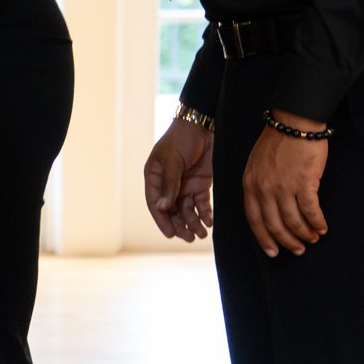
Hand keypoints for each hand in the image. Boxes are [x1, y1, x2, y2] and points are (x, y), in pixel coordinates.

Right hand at [142, 117, 215, 242]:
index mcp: (154, 178)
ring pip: (187, 209)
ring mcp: (185, 184)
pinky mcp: (201, 182)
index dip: (163, 220)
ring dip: (193, 222)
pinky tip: (209, 222)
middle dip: (180, 225)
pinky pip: (201, 202)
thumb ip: (169, 185)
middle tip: (189, 238)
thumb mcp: (172, 161)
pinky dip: (205, 212)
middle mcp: (168, 184)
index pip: (156, 204)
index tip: (171, 234)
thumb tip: (163, 208)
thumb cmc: (181, 139)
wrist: (202, 124)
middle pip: (172, 210)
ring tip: (201, 234)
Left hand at [243, 114, 328, 256]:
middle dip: (286, 241)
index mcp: (250, 185)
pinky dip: (317, 222)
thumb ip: (257, 186)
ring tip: (312, 239)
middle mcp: (264, 189)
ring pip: (293, 221)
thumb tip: (266, 208)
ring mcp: (283, 187)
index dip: (264, 238)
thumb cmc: (277, 142)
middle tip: (297, 250)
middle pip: (274, 224)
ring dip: (304, 234)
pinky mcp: (304, 182)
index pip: (254, 219)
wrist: (294, 123)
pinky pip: (310, 210)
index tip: (272, 251)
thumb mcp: (256, 165)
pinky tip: (322, 228)